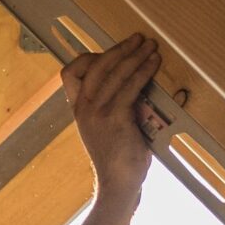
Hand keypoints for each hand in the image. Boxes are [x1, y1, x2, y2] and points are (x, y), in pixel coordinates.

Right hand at [61, 31, 160, 224]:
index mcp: (78, 109)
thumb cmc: (118, 158)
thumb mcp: (108, 128)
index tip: (107, 54)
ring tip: (151, 47)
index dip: (88, 58)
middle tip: (139, 39)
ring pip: (115, 72)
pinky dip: (143, 71)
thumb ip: (114, 105)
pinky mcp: (115, 118)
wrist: (118, 185)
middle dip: (120, 48)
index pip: (69, 73)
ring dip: (135, 56)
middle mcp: (84, 107)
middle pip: (96, 65)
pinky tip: (154, 64)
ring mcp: (97, 112)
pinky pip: (130, 86)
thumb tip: (136, 84)